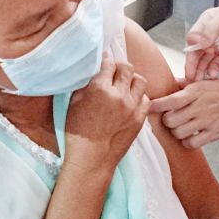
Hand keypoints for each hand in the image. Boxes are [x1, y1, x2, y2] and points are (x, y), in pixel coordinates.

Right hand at [64, 53, 149, 170]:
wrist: (91, 160)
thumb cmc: (77, 133)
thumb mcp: (73, 103)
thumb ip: (85, 84)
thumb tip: (93, 71)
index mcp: (100, 88)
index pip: (108, 63)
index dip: (106, 59)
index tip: (105, 59)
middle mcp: (119, 95)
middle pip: (127, 67)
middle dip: (119, 66)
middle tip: (114, 70)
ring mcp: (132, 107)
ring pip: (140, 80)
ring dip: (131, 79)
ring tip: (124, 84)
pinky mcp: (140, 118)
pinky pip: (145, 98)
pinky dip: (138, 96)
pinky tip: (130, 100)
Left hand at [150, 76, 218, 148]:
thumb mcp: (207, 81)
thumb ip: (188, 85)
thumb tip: (172, 83)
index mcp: (195, 91)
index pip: (169, 100)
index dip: (155, 105)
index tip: (148, 107)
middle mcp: (198, 106)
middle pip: (170, 120)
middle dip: (167, 121)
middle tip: (172, 119)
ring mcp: (206, 121)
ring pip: (178, 132)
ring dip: (177, 132)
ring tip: (182, 128)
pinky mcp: (214, 133)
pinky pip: (191, 143)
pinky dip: (188, 142)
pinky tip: (191, 137)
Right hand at [184, 0, 218, 82]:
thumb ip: (212, 28)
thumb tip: (199, 42)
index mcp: (207, 22)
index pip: (193, 38)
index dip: (193, 49)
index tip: (196, 55)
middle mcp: (210, 34)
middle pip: (196, 52)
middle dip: (192, 65)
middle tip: (190, 78)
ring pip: (204, 60)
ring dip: (200, 71)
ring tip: (198, 82)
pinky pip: (216, 65)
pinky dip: (212, 71)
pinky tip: (212, 75)